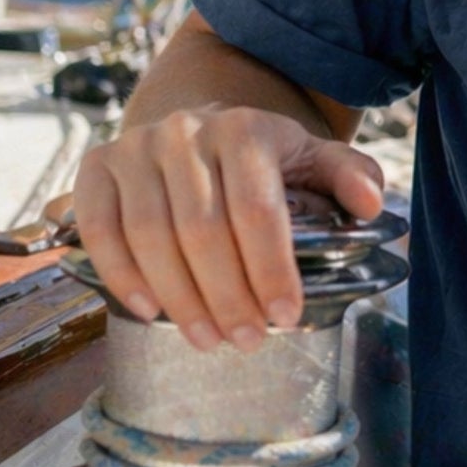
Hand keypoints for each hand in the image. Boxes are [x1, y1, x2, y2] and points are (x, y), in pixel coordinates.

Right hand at [72, 104, 383, 353]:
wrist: (195, 126)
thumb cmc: (261, 157)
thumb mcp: (312, 156)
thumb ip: (350, 175)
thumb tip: (371, 206)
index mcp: (246, 128)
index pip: (257, 209)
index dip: (271, 268)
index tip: (285, 315)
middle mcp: (186, 132)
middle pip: (202, 229)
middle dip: (228, 295)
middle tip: (247, 340)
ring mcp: (135, 147)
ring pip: (150, 235)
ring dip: (179, 298)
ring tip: (207, 339)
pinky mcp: (95, 167)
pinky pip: (100, 230)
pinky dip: (121, 275)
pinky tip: (150, 311)